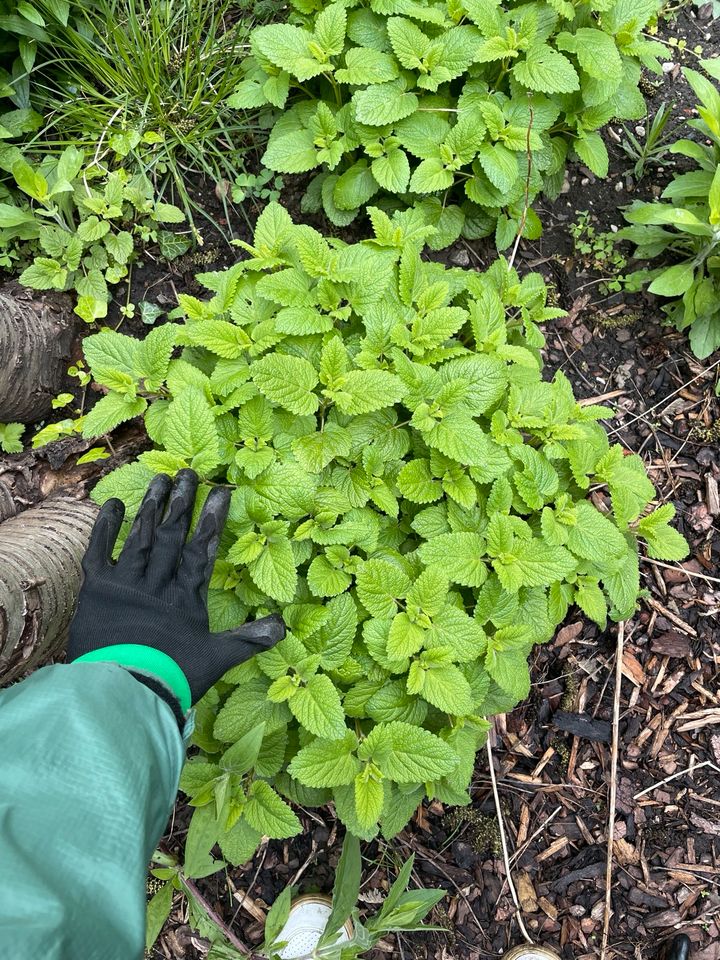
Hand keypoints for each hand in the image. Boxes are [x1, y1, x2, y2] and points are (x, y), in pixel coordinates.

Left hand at [69, 469, 284, 707]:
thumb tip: (282, 627)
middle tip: (189, 473)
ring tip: (161, 479)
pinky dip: (106, 528)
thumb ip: (247, 640)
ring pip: (141, 536)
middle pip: (172, 534)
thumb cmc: (171, 677)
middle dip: (182, 503)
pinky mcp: (97, 590)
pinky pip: (100, 551)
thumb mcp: (215, 660)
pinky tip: (113, 504)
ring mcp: (126, 583)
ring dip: (152, 507)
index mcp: (186, 596)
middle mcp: (157, 582)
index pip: (203, 548)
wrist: (122, 691)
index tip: (220, 492)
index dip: (212, 518)